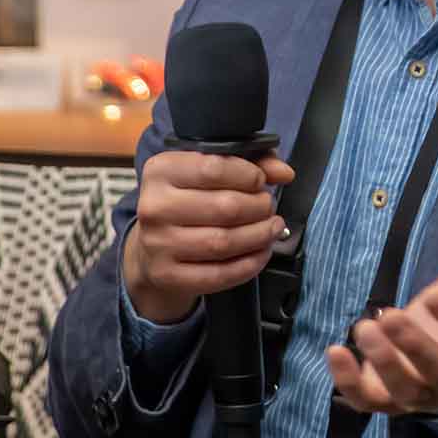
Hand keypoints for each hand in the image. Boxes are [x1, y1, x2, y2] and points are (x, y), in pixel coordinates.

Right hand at [124, 148, 295, 323]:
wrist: (153, 247)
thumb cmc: (186, 201)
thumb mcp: (208, 170)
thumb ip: (250, 162)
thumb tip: (284, 173)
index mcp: (161, 171)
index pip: (213, 168)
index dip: (249, 175)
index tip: (261, 181)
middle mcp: (154, 206)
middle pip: (225, 207)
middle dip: (259, 207)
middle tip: (268, 207)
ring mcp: (159, 244)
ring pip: (225, 242)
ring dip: (260, 235)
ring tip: (271, 228)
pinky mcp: (168, 275)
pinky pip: (220, 274)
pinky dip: (250, 264)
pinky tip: (260, 252)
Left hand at [326, 239, 437, 416]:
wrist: (437, 348)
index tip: (435, 295)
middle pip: (437, 372)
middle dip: (413, 345)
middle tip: (391, 316)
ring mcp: (418, 395)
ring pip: (403, 391)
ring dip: (383, 362)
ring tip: (364, 328)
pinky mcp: (385, 400)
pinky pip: (366, 401)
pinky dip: (348, 382)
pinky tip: (336, 351)